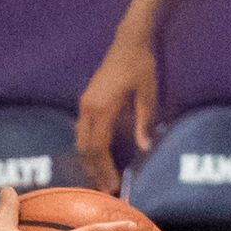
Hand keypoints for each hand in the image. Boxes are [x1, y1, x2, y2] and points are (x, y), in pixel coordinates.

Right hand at [76, 35, 159, 193]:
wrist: (128, 41)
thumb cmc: (141, 65)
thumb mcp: (148, 94)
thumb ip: (144, 121)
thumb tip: (145, 147)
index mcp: (103, 107)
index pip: (99, 147)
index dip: (104, 168)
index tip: (113, 184)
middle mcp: (89, 107)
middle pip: (87, 148)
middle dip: (95, 170)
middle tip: (107, 188)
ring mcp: (85, 102)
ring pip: (81, 140)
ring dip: (91, 160)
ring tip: (102, 176)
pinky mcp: (87, 100)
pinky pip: (83, 129)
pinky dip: (89, 146)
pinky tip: (99, 156)